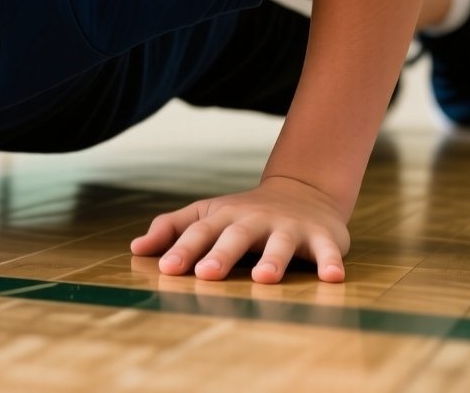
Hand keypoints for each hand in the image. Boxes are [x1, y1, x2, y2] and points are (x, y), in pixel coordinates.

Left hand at [129, 175, 349, 283]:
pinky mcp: (321, 237)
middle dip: (221, 255)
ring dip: (273, 260)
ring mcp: (288, 227)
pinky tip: (333, 277)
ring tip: (264, 279)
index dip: (183, 249)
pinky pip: (326, 250)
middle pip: (236, 237)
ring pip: (279, 244)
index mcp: (224, 217)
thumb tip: (136, 248)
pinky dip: (330, 262)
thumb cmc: (244, 213)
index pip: (199, 232)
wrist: (303, 190)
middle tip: (206, 274)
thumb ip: (171, 229)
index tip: (166, 269)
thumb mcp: (207, 214)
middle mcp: (255, 221)